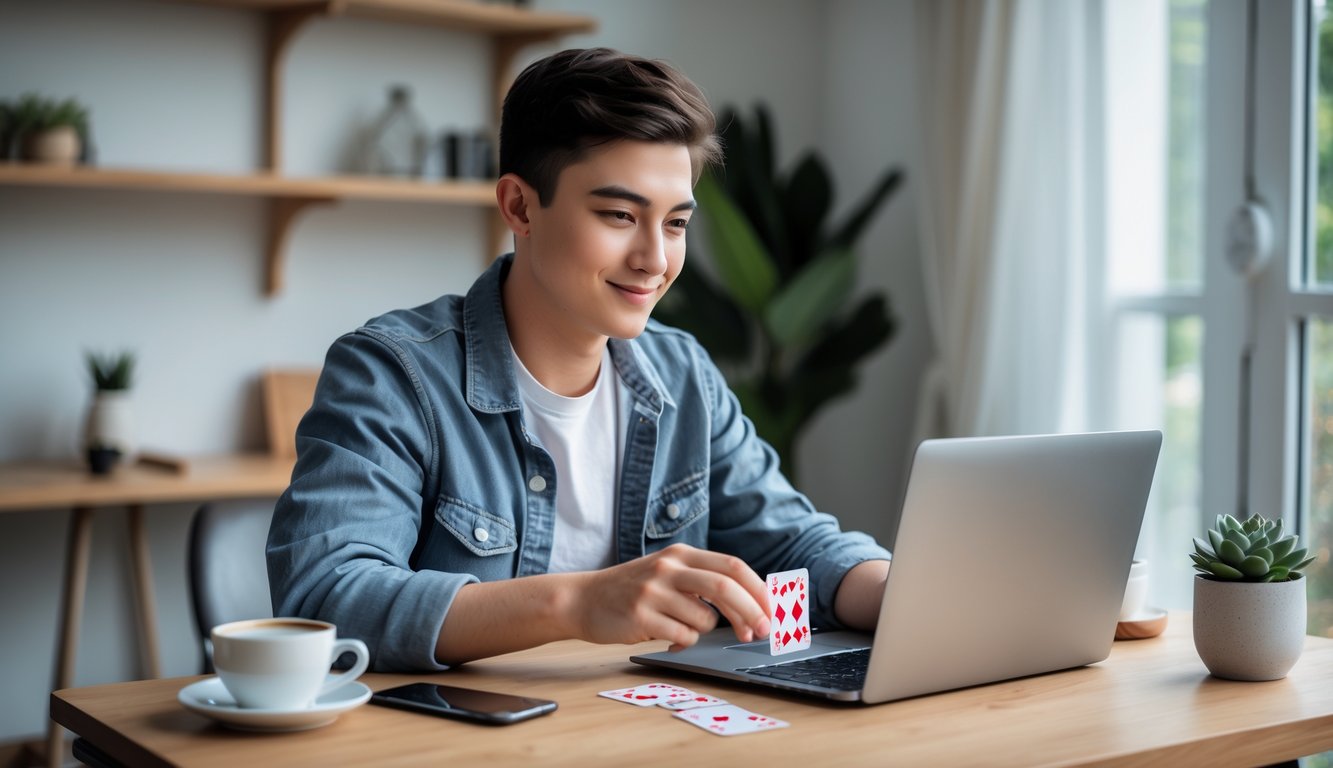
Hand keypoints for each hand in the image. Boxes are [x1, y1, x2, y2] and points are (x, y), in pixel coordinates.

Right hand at [568, 543, 770, 650]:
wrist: (582, 599)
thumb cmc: (632, 590)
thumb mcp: (667, 573)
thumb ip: (702, 582)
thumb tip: (753, 605)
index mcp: (681, 554)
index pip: (732, 567)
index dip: (758, 590)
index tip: (773, 611)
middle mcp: (669, 568)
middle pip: (726, 588)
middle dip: (751, 613)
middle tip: (761, 632)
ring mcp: (654, 591)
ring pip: (704, 620)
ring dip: (701, 631)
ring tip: (678, 625)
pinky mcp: (641, 616)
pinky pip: (682, 636)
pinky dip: (682, 641)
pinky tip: (664, 634)